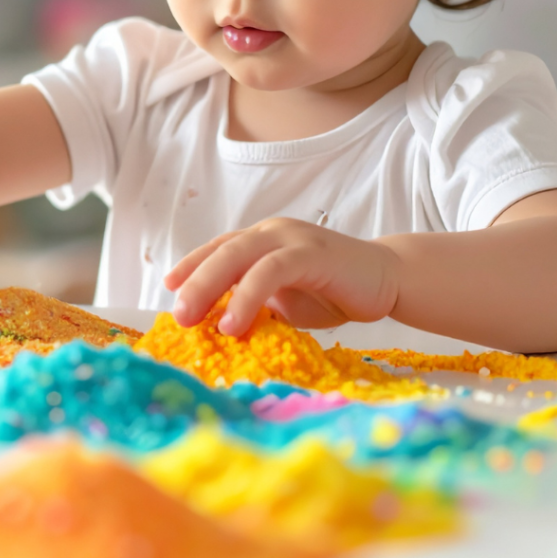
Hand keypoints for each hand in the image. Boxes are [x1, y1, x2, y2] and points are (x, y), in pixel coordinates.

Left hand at [163, 217, 398, 336]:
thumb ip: (255, 304)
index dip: (192, 266)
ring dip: (211, 287)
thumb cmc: (332, 291)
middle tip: (175, 314)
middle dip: (193, 281)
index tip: (169, 289)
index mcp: (262, 240)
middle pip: (221, 251)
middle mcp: (271, 232)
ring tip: (193, 320)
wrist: (387, 279)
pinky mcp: (311, 253)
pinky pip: (270, 271)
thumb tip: (218, 325)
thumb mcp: (284, 301)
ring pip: (239, 256)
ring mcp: (290, 238)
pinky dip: (247, 296)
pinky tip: (234, 322)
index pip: (218, 249)